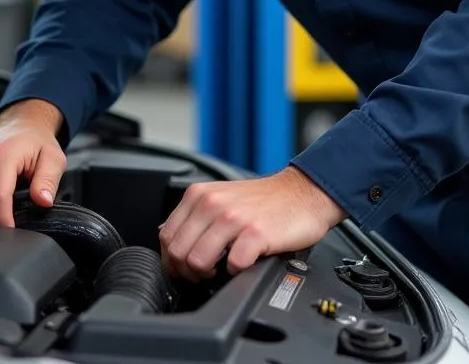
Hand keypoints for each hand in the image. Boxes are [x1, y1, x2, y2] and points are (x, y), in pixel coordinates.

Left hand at [158, 166, 345, 280]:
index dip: (173, 260)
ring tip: (223, 269)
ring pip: (197, 261)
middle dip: (188, 272)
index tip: (186, 267)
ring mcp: (233, 218)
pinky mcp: (255, 233)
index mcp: (199, 195)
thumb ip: (196, 218)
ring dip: (209, 275)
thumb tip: (173, 246)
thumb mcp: (220, 198)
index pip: (166, 237)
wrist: (301, 193)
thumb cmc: (263, 201)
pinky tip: (244, 263)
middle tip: (206, 272)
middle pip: (178, 253)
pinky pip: (232, 265)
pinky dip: (236, 272)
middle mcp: (212, 203)